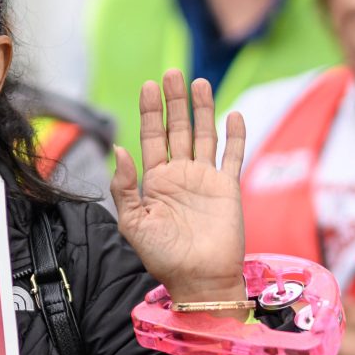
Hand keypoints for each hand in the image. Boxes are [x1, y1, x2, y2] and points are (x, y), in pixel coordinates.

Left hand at [111, 71, 247, 315]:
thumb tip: (119, 148)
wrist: (199, 280)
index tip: (149, 85)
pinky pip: (233, 156)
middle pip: (179, 128)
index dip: (151, 111)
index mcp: (155, 181)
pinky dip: (235, 136)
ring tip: (199, 83)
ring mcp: (206, 179)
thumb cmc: (163, 257)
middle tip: (173, 73)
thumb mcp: (133, 223)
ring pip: (205, 135)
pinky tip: (234, 115)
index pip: (152, 137)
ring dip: (203, 109)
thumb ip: (124, 187)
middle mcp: (180, 175)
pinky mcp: (228, 188)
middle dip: (175, 101)